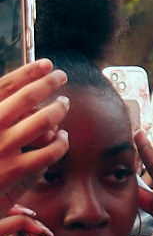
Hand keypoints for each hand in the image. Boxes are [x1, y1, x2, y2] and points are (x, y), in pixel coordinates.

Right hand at [0, 59, 69, 204]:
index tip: (45, 63)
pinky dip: (60, 142)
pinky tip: (61, 139)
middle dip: (48, 83)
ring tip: (62, 104)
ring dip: (58, 109)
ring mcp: (0, 149)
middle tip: (61, 76)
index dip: (27, 72)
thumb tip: (24, 94)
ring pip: (44, 120)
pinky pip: (50, 149)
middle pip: (27, 97)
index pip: (3, 86)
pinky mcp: (12, 171)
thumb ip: (2, 116)